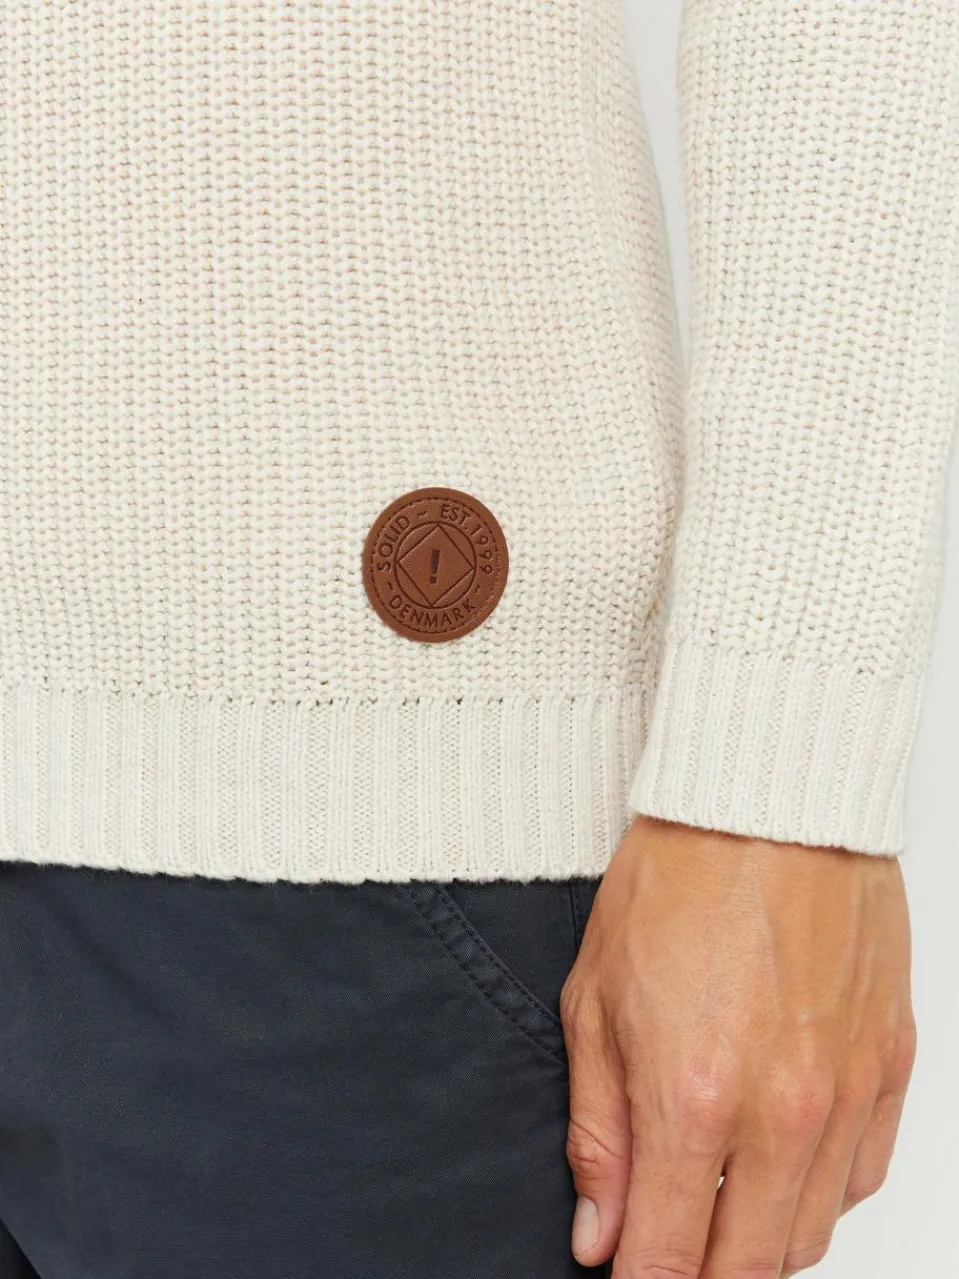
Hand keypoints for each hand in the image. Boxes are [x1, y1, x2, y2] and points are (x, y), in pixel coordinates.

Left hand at [560, 815, 916, 1276]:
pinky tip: (781, 1157)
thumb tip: (600, 1234)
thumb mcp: (594, 999)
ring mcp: (848, 1091)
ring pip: (812, 1234)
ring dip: (759, 1241)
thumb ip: (598, 1131)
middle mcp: (783, 1112)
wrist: (768, 800)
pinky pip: (864, 1174)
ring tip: (717, 1203)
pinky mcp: (893, 1063)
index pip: (667, 1262)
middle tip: (668, 1251)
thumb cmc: (675, 878)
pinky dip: (818, 1189)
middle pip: (749, 1269)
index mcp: (693, 1097)